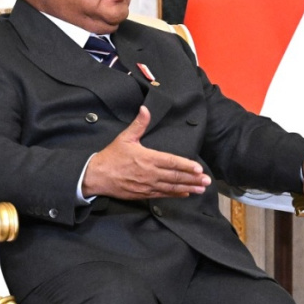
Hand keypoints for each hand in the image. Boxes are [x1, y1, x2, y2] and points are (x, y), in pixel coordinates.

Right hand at [82, 106, 210, 198]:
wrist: (96, 176)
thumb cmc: (111, 156)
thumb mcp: (125, 137)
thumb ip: (139, 124)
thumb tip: (146, 109)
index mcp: (147, 158)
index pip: (171, 162)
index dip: (186, 165)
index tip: (199, 168)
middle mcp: (150, 173)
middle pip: (175, 176)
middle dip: (193, 178)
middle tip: (207, 180)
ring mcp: (148, 185)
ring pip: (172, 187)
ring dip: (188, 188)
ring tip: (202, 188)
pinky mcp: (144, 194)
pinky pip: (163, 195)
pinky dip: (175, 194)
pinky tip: (186, 193)